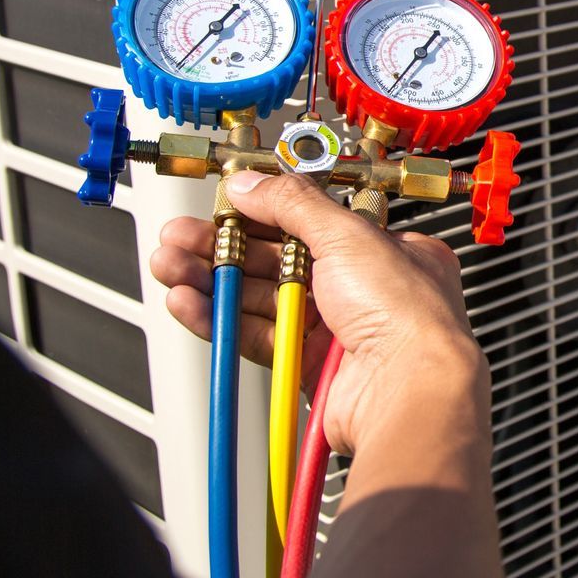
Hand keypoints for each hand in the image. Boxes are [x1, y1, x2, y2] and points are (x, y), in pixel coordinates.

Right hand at [151, 171, 488, 456]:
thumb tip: (254, 184)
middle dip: (225, 246)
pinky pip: (256, 336)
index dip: (265, 211)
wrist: (407, 393)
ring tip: (170, 266)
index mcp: (387, 251)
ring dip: (214, 280)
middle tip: (179, 238)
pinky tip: (190, 301)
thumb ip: (295, 205)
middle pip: (280, 259)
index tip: (224, 205)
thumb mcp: (349, 236)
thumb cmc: (407, 316)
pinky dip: (221, 318)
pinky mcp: (309, 366)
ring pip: (262, 298)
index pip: (314, 221)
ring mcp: (337, 329)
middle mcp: (365, 290)